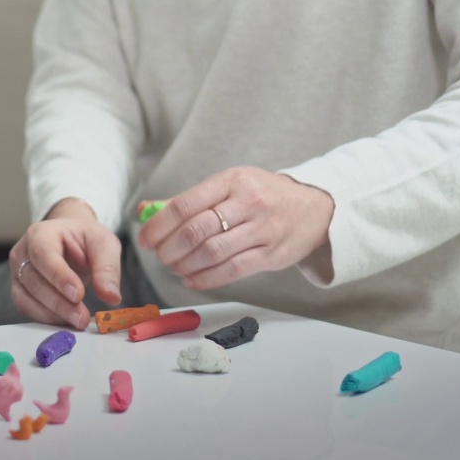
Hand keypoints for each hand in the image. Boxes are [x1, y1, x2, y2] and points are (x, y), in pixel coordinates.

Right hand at [9, 198, 122, 329]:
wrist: (71, 242)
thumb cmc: (84, 240)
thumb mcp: (103, 244)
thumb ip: (107, 268)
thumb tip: (111, 297)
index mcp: (41, 234)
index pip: (43, 254)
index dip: (58, 276)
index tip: (78, 294)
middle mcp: (23, 253)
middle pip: (34, 280)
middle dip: (59, 302)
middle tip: (82, 318)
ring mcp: (17, 273)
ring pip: (27, 298)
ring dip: (53, 313)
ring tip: (78, 320)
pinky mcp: (19, 291)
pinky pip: (27, 308)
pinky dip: (46, 318)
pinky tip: (66, 320)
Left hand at [136, 167, 333, 289]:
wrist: (315, 208)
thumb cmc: (263, 195)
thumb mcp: (230, 185)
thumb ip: (188, 199)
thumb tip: (145, 211)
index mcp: (233, 180)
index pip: (185, 204)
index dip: (159, 225)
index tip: (145, 239)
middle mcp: (249, 202)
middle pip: (196, 230)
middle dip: (170, 248)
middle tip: (159, 256)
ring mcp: (263, 229)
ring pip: (212, 252)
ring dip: (185, 264)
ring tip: (174, 267)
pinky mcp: (272, 254)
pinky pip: (232, 270)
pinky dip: (206, 278)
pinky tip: (191, 279)